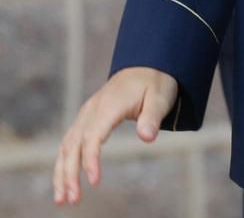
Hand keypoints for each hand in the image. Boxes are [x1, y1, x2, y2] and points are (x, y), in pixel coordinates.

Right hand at [53, 68, 177, 205]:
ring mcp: (86, 114)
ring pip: (66, 145)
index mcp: (110, 104)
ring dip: (62, 172)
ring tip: (62, 200)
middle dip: (69, 173)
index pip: (93, 135)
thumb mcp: (160, 97)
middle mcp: (92, 109)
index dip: (90, 159)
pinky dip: (63, 163)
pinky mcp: (85, 119)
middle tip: (71, 200)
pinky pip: (69, 143)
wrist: (146, 65)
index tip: (94, 181)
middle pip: (74, 144)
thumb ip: (152, 117)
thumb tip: (147, 137)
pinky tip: (63, 182)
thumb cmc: (155, 83)